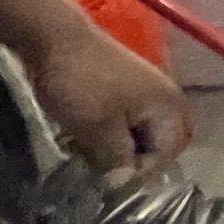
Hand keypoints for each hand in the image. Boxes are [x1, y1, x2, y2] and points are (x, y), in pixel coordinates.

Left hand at [21, 19, 192, 174]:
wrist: (55, 37)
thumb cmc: (81, 84)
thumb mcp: (97, 129)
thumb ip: (117, 160)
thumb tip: (123, 186)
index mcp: (168, 107)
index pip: (165, 156)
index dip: (138, 174)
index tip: (106, 182)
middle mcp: (166, 99)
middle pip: (158, 145)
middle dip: (132, 161)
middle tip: (103, 169)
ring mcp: (147, 91)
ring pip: (140, 134)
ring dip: (117, 148)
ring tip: (88, 154)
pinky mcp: (127, 88)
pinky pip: (127, 121)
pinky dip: (110, 134)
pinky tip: (85, 137)